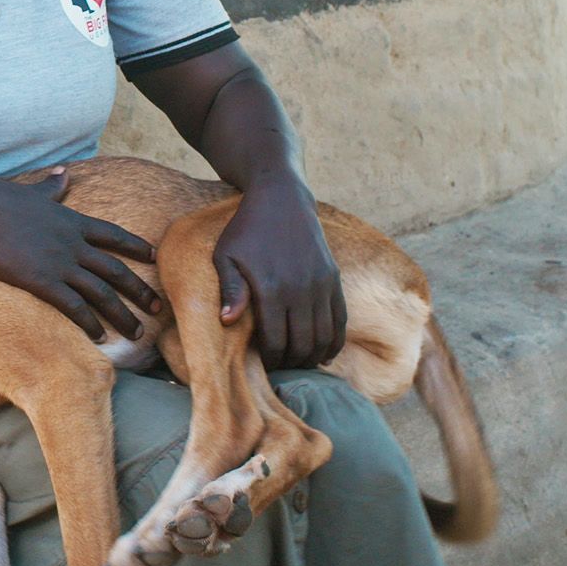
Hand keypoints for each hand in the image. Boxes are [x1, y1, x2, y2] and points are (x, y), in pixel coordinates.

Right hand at [0, 170, 162, 341]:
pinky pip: (75, 307)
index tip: (153, 256)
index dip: (134, 246)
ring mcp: (60, 262)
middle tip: (158, 307)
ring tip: (137, 334)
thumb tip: (65, 172)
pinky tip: (100, 337)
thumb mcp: (30, 191)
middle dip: (140, 289)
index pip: (112, 234)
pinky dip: (90, 323)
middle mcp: (72, 242)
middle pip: (116, 269)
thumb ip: (51, 186)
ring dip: (122, 315)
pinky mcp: (43, 281)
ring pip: (102, 292)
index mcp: (70, 220)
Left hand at [213, 173, 345, 369]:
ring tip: (299, 361)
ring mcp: (321, 284)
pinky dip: (334, 341)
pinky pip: (340, 320)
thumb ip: (229, 289)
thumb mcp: (226, 255)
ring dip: (313, 356)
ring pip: (324, 336)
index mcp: (271, 288)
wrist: (281, 198)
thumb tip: (228, 321)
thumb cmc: (246, 230)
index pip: (276, 341)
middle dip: (291, 361)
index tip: (264, 365)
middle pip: (302, 344)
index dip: (271, 359)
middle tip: (280, 366)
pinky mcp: (333, 278)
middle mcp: (300, 289)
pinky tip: (323, 353)